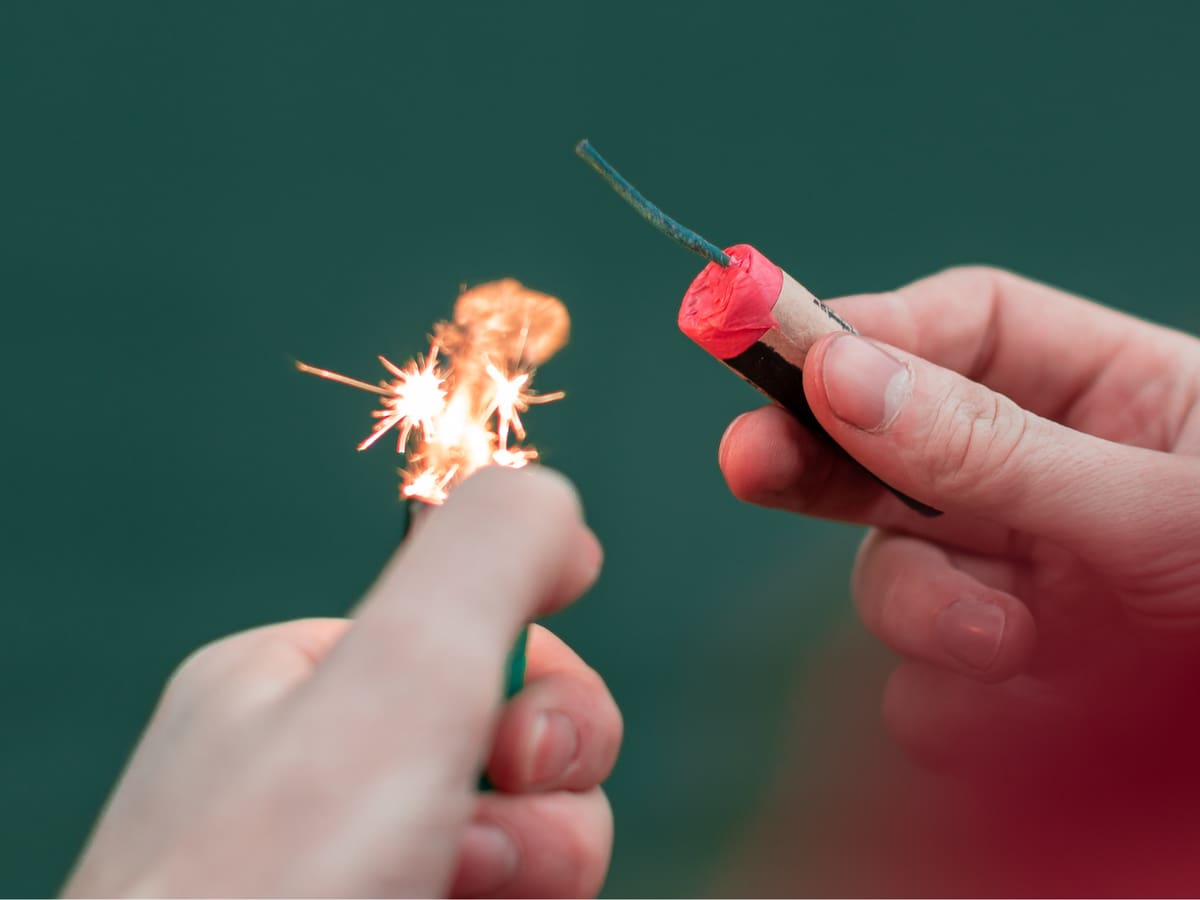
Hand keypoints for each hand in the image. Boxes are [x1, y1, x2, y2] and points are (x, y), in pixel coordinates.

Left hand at [64, 467, 620, 897]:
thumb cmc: (277, 891)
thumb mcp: (400, 676)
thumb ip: (490, 553)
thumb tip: (556, 504)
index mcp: (293, 684)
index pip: (480, 640)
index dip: (542, 692)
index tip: (526, 750)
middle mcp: (313, 778)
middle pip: (517, 748)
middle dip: (544, 803)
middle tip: (481, 845)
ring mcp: (352, 873)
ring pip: (529, 844)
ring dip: (536, 874)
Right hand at [720, 266, 1199, 779]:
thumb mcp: (1153, 504)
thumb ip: (990, 447)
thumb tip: (838, 375)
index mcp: (1107, 397)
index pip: (958, 329)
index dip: (861, 331)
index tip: (773, 345)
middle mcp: (1045, 482)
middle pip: (888, 444)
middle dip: (819, 461)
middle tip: (747, 464)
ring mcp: (1018, 583)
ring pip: (893, 574)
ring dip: (928, 614)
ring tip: (1013, 648)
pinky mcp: (1004, 682)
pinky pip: (921, 683)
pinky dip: (954, 702)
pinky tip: (1023, 709)